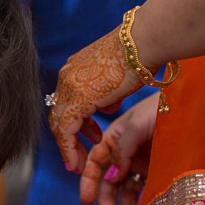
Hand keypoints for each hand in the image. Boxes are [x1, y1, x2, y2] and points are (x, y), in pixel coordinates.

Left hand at [49, 27, 143, 175]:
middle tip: (79, 157)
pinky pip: (66, 131)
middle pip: (59, 115)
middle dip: (69, 140)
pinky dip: (69, 149)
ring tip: (80, 163)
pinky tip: (76, 163)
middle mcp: (67, 76)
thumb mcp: (119, 80)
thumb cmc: (141, 55)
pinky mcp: (77, 98)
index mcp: (76, 69)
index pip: (66, 103)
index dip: (73, 125)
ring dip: (69, 147)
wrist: (145, 41)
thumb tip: (106, 106)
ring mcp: (69, 86)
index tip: (87, 139)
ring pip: (59, 125)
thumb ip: (107, 95)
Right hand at [80, 92, 157, 204]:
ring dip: (124, 202)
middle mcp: (126, 150)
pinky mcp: (159, 169)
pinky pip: (146, 188)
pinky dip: (141, 201)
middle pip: (109, 177)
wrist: (195, 105)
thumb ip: (121, 150)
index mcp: (115, 136)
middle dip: (106, 195)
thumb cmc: (163, 108)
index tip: (86, 199)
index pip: (96, 161)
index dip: (89, 180)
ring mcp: (143, 161)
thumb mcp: (137, 124)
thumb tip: (110, 177)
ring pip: (127, 186)